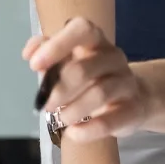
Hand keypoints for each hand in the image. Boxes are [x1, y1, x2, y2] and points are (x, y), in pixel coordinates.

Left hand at [25, 17, 154, 141]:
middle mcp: (113, 57)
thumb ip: (48, 52)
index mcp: (95, 40)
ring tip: (60, 119)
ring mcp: (126, 82)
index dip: (57, 45)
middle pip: (84, 69)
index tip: (34, 65)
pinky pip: (111, 121)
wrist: (135, 98)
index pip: (81, 30)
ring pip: (98, 94)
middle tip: (45, 104)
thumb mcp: (71, 60)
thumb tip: (29, 54)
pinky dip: (88, 130)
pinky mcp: (133, 109)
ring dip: (72, 110)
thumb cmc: (93, 76)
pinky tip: (73, 133)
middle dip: (59, 89)